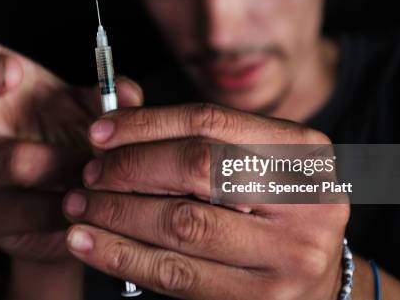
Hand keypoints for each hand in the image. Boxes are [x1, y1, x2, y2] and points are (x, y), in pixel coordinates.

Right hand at [0, 0, 143, 261]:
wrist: (80, 211)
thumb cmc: (81, 149)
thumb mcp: (97, 116)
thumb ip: (112, 100)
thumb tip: (125, 90)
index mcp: (5, 92)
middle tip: (11, 70)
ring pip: (5, 161)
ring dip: (53, 162)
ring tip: (85, 172)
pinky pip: (25, 213)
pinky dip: (61, 210)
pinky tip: (78, 211)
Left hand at [63, 104, 349, 299]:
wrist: (317, 283)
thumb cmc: (274, 213)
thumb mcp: (255, 167)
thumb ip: (197, 140)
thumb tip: (116, 117)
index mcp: (304, 151)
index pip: (211, 121)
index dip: (147, 123)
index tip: (100, 132)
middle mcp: (306, 198)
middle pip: (198, 166)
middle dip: (130, 167)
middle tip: (91, 174)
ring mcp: (290, 252)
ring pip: (183, 222)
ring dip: (118, 212)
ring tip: (81, 206)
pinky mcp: (263, 298)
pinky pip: (176, 273)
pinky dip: (123, 255)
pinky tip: (90, 242)